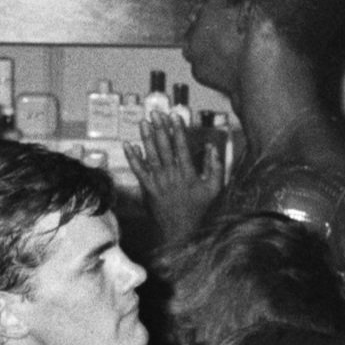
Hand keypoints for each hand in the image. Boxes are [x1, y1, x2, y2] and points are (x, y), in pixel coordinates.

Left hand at [127, 102, 228, 242]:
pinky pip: (139, 171)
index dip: (178, 130)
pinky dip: (133, 158)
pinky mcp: (148, 188)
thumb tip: (212, 147)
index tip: (174, 116)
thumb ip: (215, 167)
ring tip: (143, 122)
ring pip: (151, 155)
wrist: (181, 231)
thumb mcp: (214, 189)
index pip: (182, 147)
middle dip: (159, 128)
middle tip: (155, 113)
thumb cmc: (200, 210)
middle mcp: (172, 175)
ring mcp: (158, 181)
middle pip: (164, 147)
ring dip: (146, 138)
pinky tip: (129, 145)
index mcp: (188, 174)